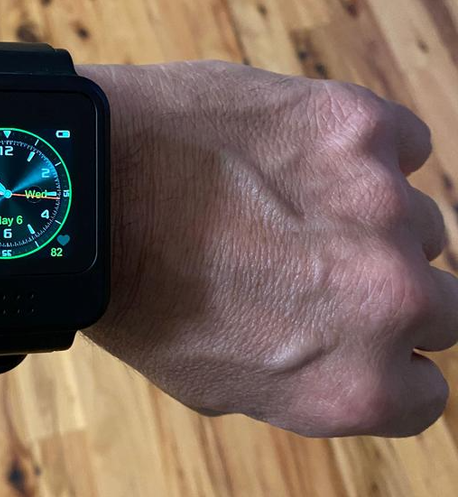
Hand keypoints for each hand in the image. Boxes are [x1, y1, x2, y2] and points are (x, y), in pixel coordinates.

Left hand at [80, 61, 454, 437]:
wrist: (92, 190)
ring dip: (364, 219)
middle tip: (317, 264)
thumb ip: (305, 380)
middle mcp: (390, 298)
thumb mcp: (215, 383)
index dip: (384, 362)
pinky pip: (400, 145)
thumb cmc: (135, 290)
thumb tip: (347, 360)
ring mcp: (379, 203)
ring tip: (286, 202)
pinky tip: (299, 156)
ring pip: (415, 221)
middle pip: (439, 305)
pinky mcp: (357, 123)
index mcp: (354, 384)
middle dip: (383, 292)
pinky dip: (363, 154)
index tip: (354, 335)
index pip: (424, 391)